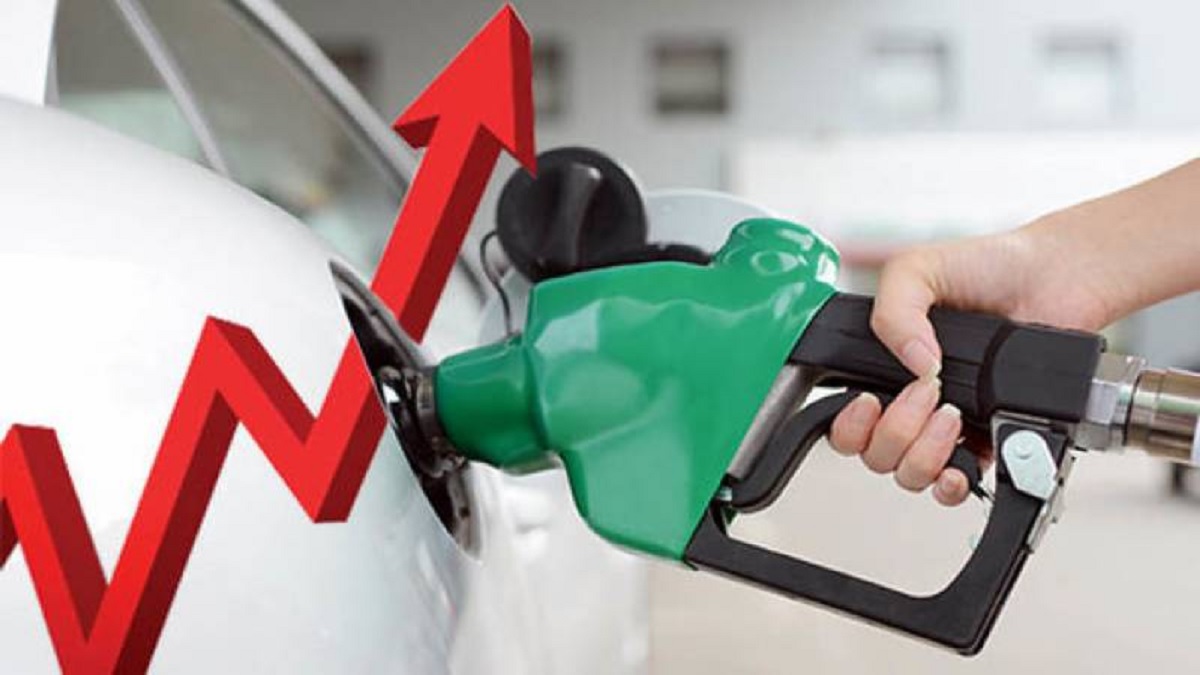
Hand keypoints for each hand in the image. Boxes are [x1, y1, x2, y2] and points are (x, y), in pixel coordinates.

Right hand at [828, 220, 1118, 505]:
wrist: (1054, 275)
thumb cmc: (989, 266)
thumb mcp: (916, 268)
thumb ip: (892, 310)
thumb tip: (911, 365)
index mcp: (886, 368)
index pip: (846, 423)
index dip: (850, 425)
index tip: (870, 401)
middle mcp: (913, 402)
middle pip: (876, 455)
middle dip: (896, 431)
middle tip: (927, 392)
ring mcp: (949, 426)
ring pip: (911, 475)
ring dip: (924, 452)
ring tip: (952, 414)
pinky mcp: (990, 440)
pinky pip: (959, 485)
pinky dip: (955, 483)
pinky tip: (961, 463)